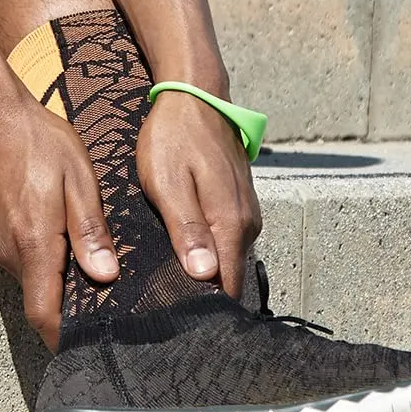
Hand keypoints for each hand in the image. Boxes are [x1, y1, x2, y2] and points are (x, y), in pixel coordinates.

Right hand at [0, 87, 119, 349]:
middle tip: (104, 292)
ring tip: (84, 258)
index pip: (44, 316)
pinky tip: (56, 232)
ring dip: (53, 277)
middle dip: (68, 304)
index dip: (66, 339)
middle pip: (38, 299)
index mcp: (33, 244)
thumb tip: (106, 276)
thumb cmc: (34, 139)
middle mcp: (8, 250)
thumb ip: (89, 229)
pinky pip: (16, 255)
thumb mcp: (76, 177)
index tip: (92, 344)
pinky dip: (37, 257)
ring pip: (28, 277)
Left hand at [137, 88, 262, 297]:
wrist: (195, 95)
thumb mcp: (167, 182)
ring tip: (168, 276)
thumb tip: (204, 276)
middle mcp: (247, 225)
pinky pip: (226, 238)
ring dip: (203, 268)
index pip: (227, 287)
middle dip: (201, 291)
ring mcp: (246, 213)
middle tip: (163, 299)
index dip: (204, 307)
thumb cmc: (174, 137)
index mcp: (230, 224)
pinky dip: (208, 247)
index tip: (175, 316)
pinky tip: (182, 246)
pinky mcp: (239, 202)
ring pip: (227, 257)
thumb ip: (187, 229)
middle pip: (228, 276)